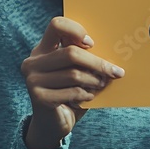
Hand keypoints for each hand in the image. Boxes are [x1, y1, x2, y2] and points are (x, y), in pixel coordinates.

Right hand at [21, 17, 124, 148]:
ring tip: (101, 84)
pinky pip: (72, 92)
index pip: (56, 25)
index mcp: (42, 49)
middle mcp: (33, 62)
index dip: (76, 30)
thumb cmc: (69, 92)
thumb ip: (83, 58)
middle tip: (116, 71)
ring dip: (94, 81)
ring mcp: (33, 80)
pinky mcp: (38, 97)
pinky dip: (86, 94)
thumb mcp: (75, 70)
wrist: (53, 123)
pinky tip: (89, 96)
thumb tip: (112, 50)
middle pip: (71, 53)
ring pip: (74, 74)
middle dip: (98, 63)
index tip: (92, 43)